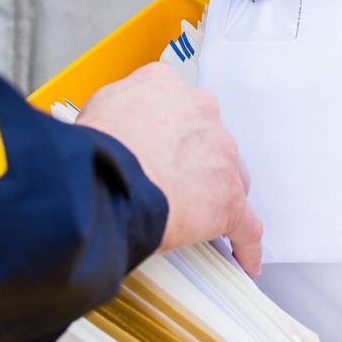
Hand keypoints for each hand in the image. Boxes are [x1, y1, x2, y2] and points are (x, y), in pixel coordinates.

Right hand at [76, 63, 263, 275]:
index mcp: (165, 85)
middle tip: (173, 183)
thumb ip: (121, 112)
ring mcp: (220, 153)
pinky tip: (243, 257)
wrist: (106, 179)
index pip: (177, 105)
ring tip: (198, 219)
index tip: (164, 146)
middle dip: (196, 161)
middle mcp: (199, 110)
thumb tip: (119, 129)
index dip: (170, 131)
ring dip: (216, 195)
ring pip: (230, 178)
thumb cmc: (96, 149)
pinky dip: (245, 243)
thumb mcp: (98, 108)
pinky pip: (246, 226)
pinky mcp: (228, 199)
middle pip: (208, 140)